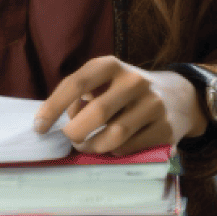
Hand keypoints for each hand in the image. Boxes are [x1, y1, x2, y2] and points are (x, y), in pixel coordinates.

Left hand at [33, 56, 207, 155]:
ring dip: (93, 146)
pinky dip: (113, 151)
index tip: (39, 125)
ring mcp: (152, 104)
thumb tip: (59, 120)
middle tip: (68, 139)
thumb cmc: (126, 90)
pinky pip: (130, 147)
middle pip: (97, 112)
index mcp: (111, 64)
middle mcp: (133, 80)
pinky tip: (110, 146)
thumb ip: (82, 95)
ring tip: (85, 146)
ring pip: (114, 135)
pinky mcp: (165, 128)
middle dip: (75, 131)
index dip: (54, 106)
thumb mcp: (105, 81)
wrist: (177, 96)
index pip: (77, 83)